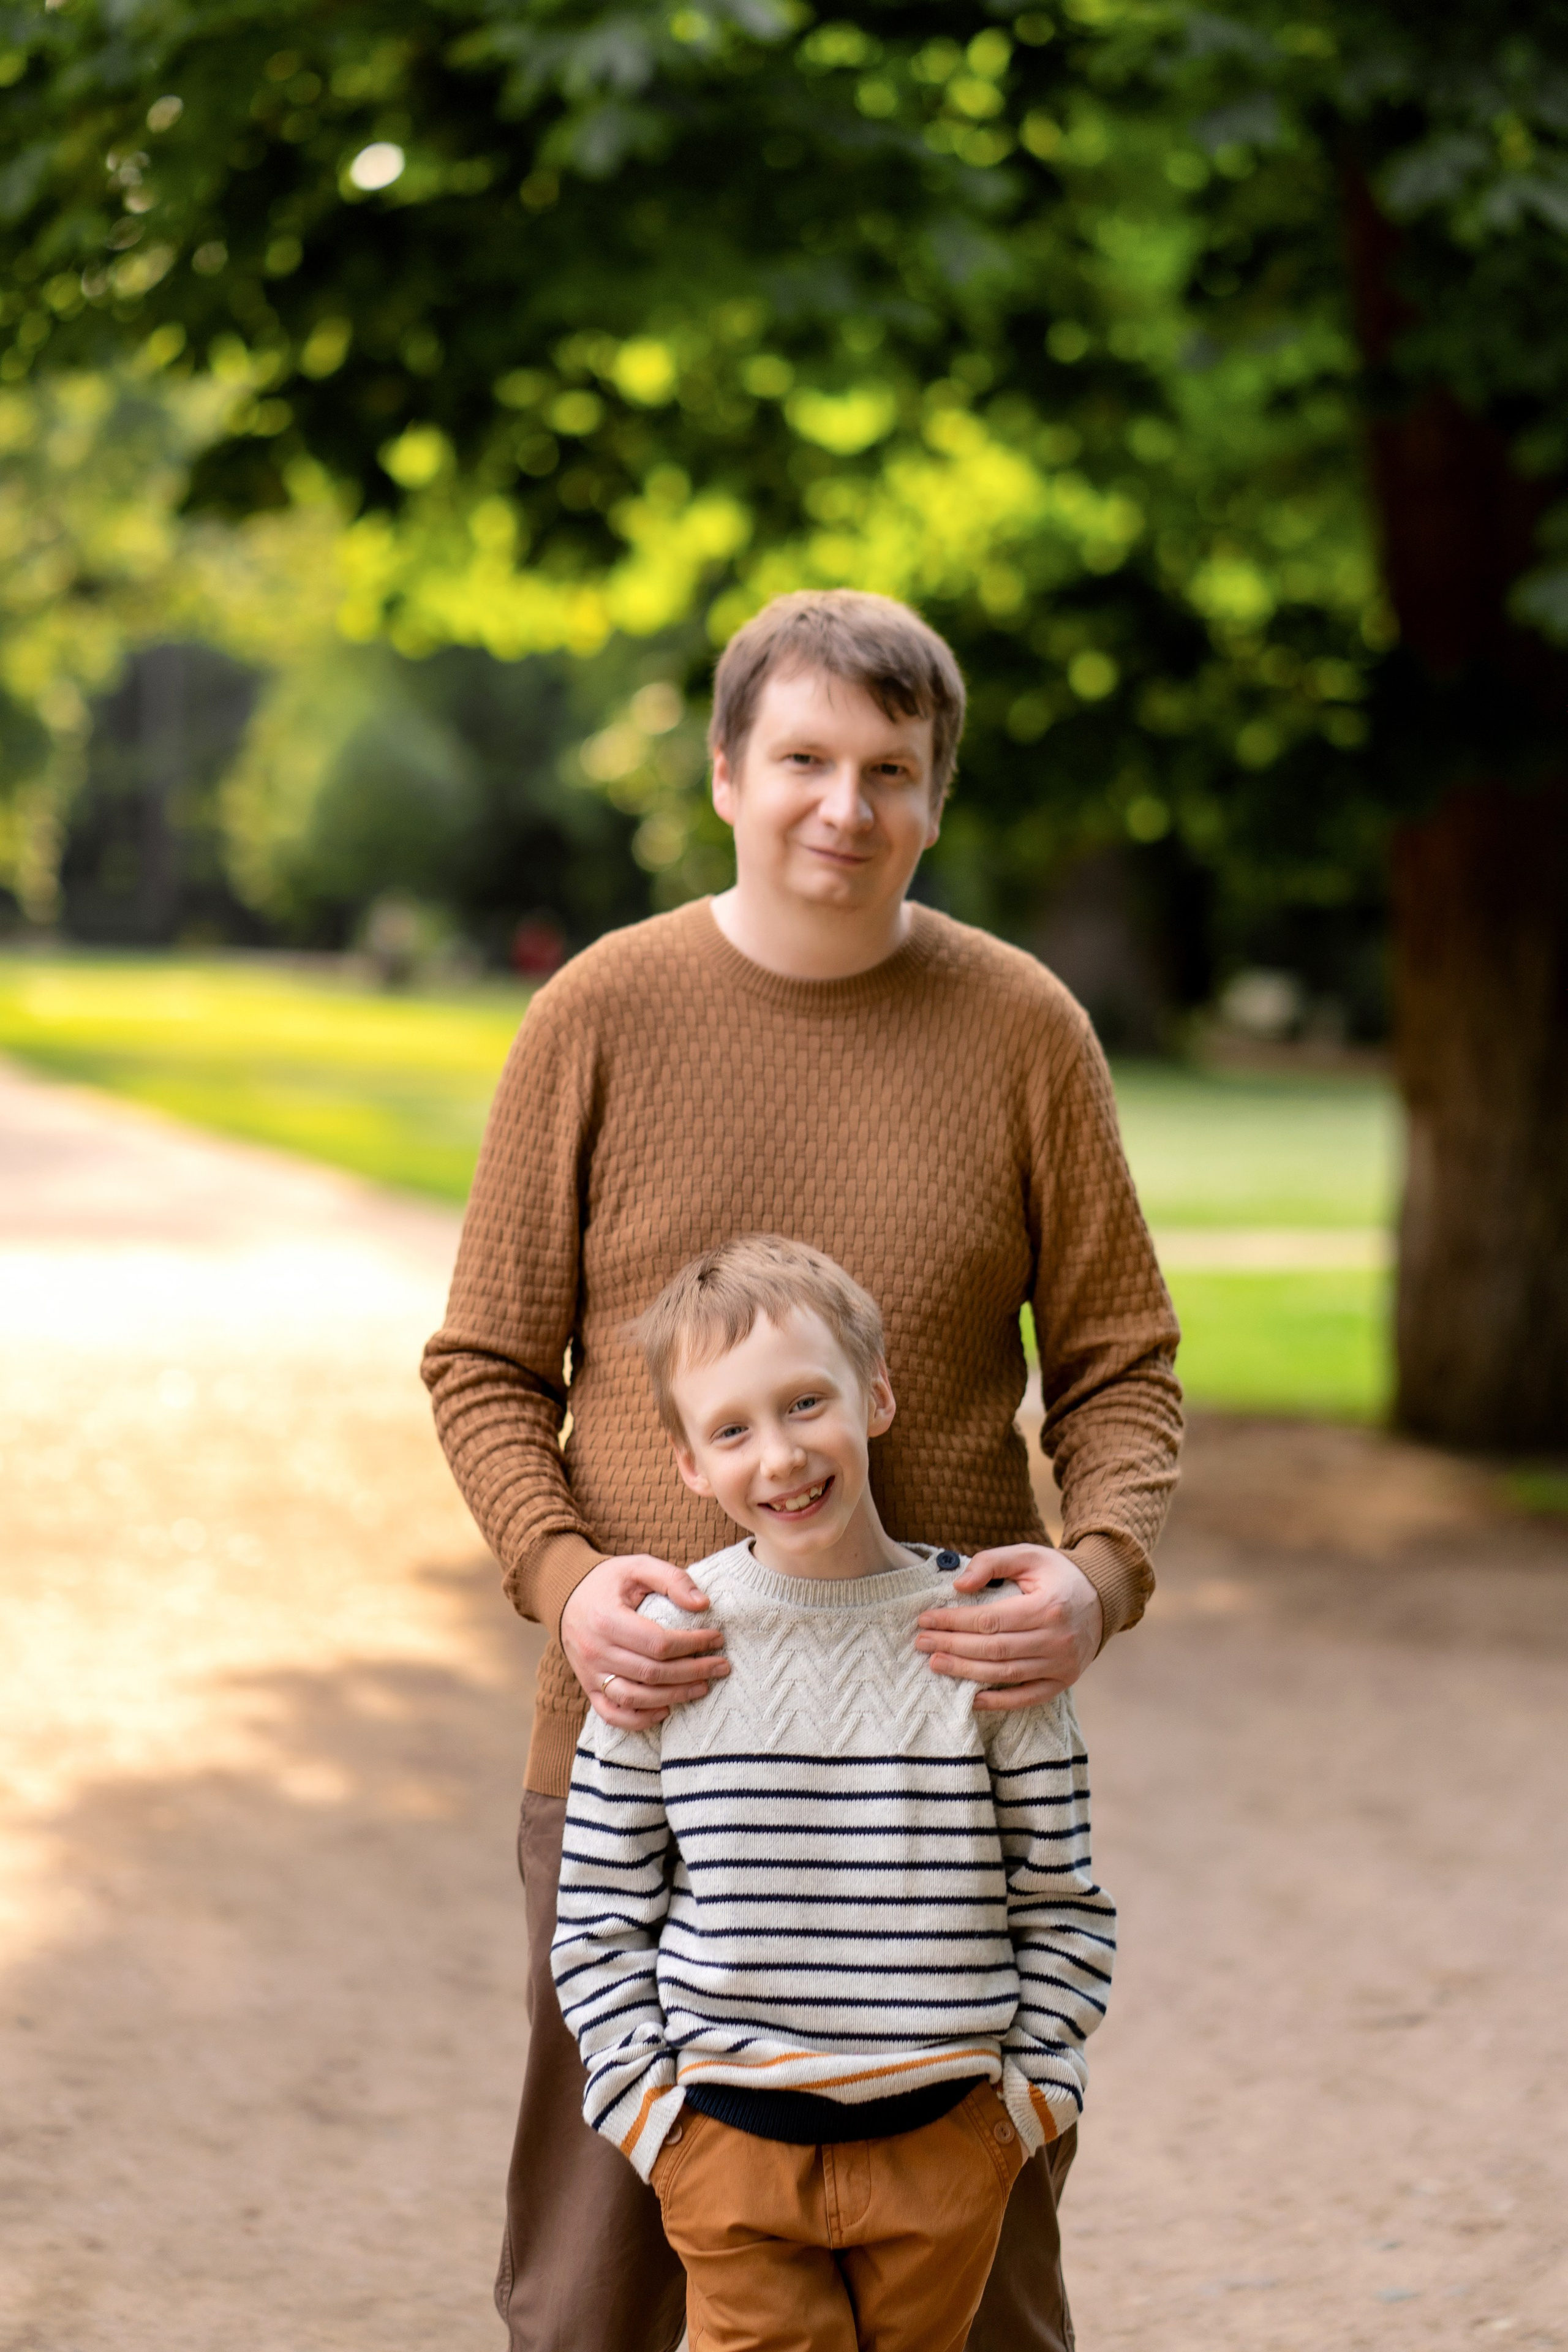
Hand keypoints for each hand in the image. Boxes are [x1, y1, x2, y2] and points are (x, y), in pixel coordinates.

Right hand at [561, 1554, 729, 1729]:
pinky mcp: (588, 1687)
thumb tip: (703, 1604)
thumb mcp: (637, 1567)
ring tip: (703, 1686)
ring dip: (673, 1696)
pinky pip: (613, 1714)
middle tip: (721, 1666)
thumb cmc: (608, 1581)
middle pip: (651, 1673)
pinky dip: (640, 1720)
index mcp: (606, 1619)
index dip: (692, 1644)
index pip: (658, 1643)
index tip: (716, 1638)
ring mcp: (589, 1673)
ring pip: (635, 1698)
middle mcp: (595, 1651)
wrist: (567, 1596)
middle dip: (693, 1671)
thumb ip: (671, 1579)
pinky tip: (666, 1710)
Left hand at [915, 1545, 1102, 1709]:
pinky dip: (998, 1701)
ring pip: (1005, 1674)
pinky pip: (1027, 1697)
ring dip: (966, 1672)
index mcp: (1047, 1606)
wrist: (1102, 1598)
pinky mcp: (1063, 1681)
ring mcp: (1062, 1665)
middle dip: (952, 1646)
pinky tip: (971, 1697)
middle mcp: (1056, 1639)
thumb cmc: (1057, 1575)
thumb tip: (959, 1585)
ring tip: (935, 1663)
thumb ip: (992, 1562)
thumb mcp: (1028, 1555)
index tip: (926, 1619)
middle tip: (921, 1643)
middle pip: (993, 1649)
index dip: (954, 1621)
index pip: (989, 1620)